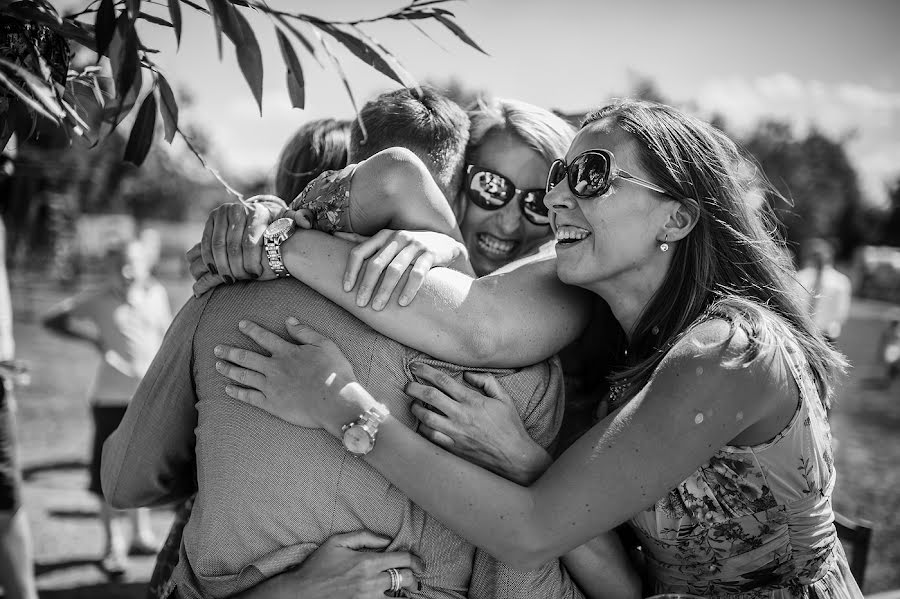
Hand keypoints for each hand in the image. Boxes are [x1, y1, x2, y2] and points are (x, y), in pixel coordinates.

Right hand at [188, 201, 313, 295]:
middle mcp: (238, 209)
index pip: (250, 242)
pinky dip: (209, 258)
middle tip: (240, 280)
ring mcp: (222, 212)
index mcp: (258, 212)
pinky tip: (215, 271)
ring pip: (217, 245)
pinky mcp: (211, 218)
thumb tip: (306, 222)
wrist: (259, 213)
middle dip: (236, 267)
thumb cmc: (276, 223)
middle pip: (232, 246)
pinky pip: (206, 242)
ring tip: (228, 278)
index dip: (251, 262)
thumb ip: (301, 220)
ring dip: (221, 265)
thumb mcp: (289, 221)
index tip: (255, 275)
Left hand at [214, 319, 363, 431]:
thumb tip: (288, 320)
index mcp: (287, 352)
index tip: (240, 324)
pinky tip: (227, 389)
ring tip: (217, 365)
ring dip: (229, 369)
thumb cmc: (334, 373)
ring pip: (243, 375)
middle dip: (230, 352)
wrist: (335, 402)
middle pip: (246, 357)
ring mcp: (271, 387)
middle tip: (217, 349)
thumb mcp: (325, 345)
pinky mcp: (271, 404)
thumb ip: (305, 332)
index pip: (264, 337)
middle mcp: (274, 367)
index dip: (251, 330)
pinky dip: (237, 392)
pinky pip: (249, 397)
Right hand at [238, 530, 420, 598]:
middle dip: (414, 577)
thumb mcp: (338, 541)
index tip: (420, 563)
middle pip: (405, 579)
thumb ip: (365, 536)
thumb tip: (386, 539)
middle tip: (415, 576)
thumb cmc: (318, 565)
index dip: (416, 560)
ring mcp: (367, 598)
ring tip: (404, 588)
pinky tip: (389, 596)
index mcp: (367, 562)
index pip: (402, 559)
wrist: (302, 592)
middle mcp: (370, 581)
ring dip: (402, 591)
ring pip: (397, 596)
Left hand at [341, 229, 467, 310]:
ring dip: (385, 291)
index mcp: (383, 235)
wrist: (444, 244)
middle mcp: (397, 237)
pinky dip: (409, 290)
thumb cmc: (409, 247)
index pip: (359, 252)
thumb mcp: (387, 240)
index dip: (350, 271)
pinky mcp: (430, 254)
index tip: (346, 289)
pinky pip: (418, 274)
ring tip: (378, 308)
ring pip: (395, 270)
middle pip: (376, 263)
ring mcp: (415, 245)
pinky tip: (402, 304)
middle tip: (360, 304)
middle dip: (366, 285)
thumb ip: (363, 240)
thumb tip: (334, 236)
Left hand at [406, 364, 550, 484]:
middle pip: (430, 397)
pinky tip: (422, 424)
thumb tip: (467, 375)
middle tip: (408, 385)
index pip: (443, 381)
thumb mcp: (504, 398)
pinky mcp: (453, 448)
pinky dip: (422, 429)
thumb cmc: (510, 426)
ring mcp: (456, 433)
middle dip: (414, 388)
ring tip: (413, 404)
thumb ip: (487, 381)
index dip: (426, 371)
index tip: (415, 367)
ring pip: (426, 417)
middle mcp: (461, 415)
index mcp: (472, 400)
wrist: (515, 457)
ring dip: (415, 408)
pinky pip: (431, 437)